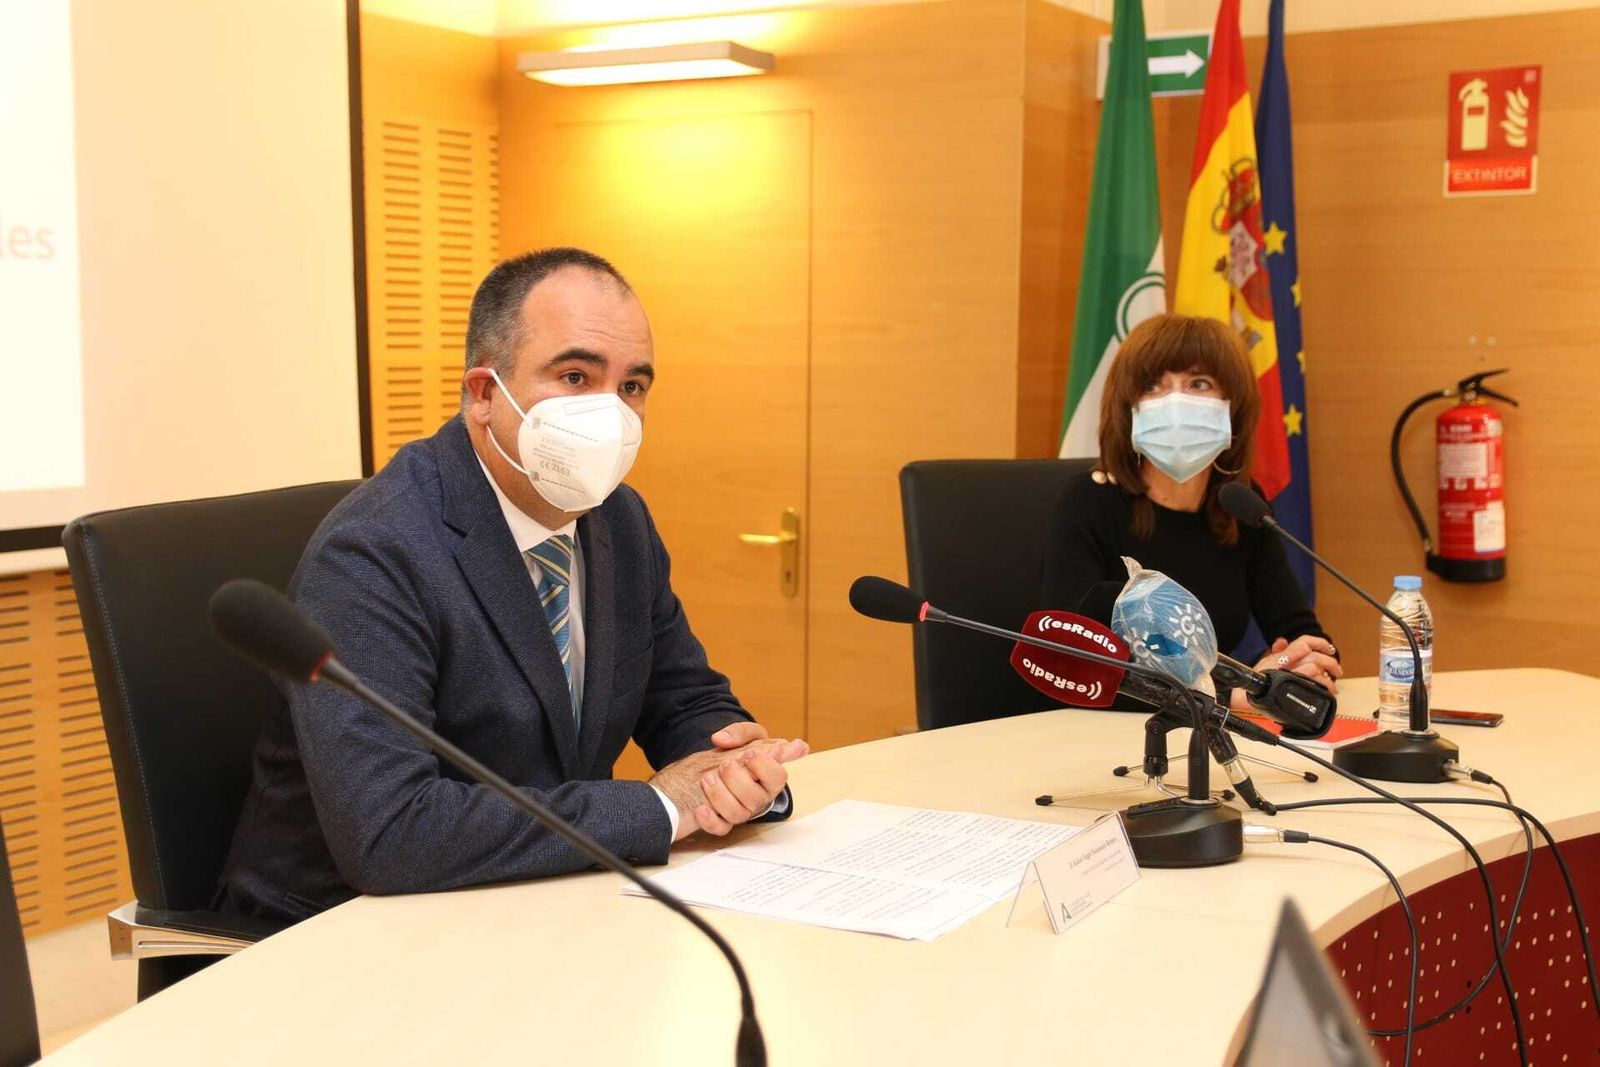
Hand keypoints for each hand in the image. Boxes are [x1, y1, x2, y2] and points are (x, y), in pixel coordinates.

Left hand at [649, 725, 807, 841]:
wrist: (707, 767)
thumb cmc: (733, 752)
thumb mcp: (743, 735)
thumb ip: (741, 732)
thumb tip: (738, 740)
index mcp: (768, 776)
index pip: (779, 778)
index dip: (765, 767)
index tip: (750, 754)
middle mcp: (758, 797)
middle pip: (757, 798)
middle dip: (737, 780)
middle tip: (725, 764)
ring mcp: (741, 811)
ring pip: (738, 814)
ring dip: (720, 795)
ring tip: (707, 778)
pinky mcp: (723, 822)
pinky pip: (720, 829)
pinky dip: (710, 820)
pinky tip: (701, 808)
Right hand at [1255, 635, 1342, 693]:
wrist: (1244, 694)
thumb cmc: (1255, 679)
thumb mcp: (1264, 662)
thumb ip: (1276, 652)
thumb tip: (1282, 641)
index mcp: (1282, 654)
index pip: (1305, 641)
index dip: (1320, 643)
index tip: (1330, 649)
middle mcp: (1287, 661)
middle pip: (1314, 655)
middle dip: (1331, 663)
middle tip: (1337, 671)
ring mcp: (1290, 673)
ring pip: (1315, 668)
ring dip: (1328, 678)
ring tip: (1332, 686)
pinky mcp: (1292, 686)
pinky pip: (1313, 683)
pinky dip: (1323, 687)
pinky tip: (1326, 692)